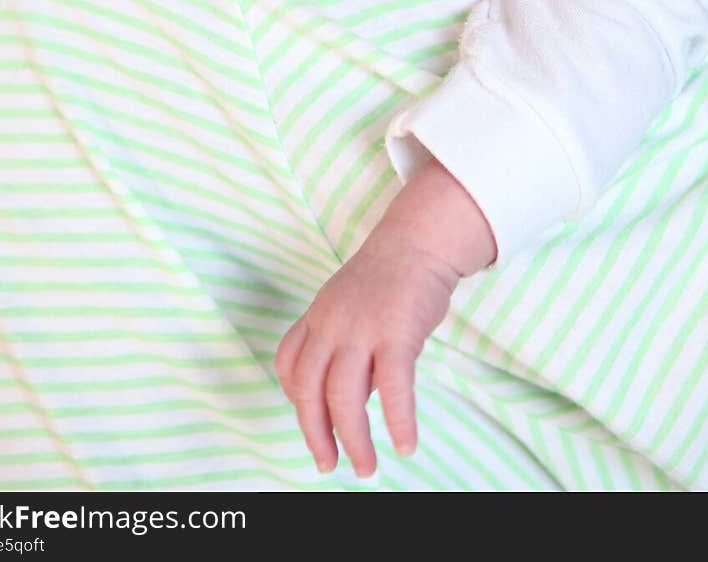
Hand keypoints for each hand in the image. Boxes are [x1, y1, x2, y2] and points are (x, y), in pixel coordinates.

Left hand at [275, 237, 458, 477]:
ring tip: (365, 467)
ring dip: (354, 440)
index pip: (288, 362)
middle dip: (315, 434)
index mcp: (318, 314)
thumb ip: (343, 342)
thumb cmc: (390, 275)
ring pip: (344, 398)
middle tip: (328, 465)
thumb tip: (355, 394)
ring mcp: (362, 328)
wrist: (419, 239)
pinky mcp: (396, 333)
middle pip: (308, 389)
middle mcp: (331, 324)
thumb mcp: (349, 303)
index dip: (294, 397)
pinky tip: (405, 445)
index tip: (310, 421)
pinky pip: (392, 388)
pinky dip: (398, 422)